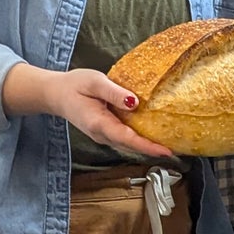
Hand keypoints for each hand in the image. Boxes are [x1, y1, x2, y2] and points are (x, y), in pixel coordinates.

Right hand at [49, 69, 174, 158]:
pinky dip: (140, 141)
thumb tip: (134, 102)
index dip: (148, 146)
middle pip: (132, 146)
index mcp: (99, 123)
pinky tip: (154, 136)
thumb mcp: (94, 82)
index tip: (166, 151)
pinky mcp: (106, 132)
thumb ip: (113, 92)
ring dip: (149, 147)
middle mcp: (102, 134)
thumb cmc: (74, 85)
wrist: (55, 94)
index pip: (128, 139)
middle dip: (153, 150)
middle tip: (178, 149)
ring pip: (129, 145)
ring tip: (172, 145)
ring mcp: (104, 136)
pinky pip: (126, 140)